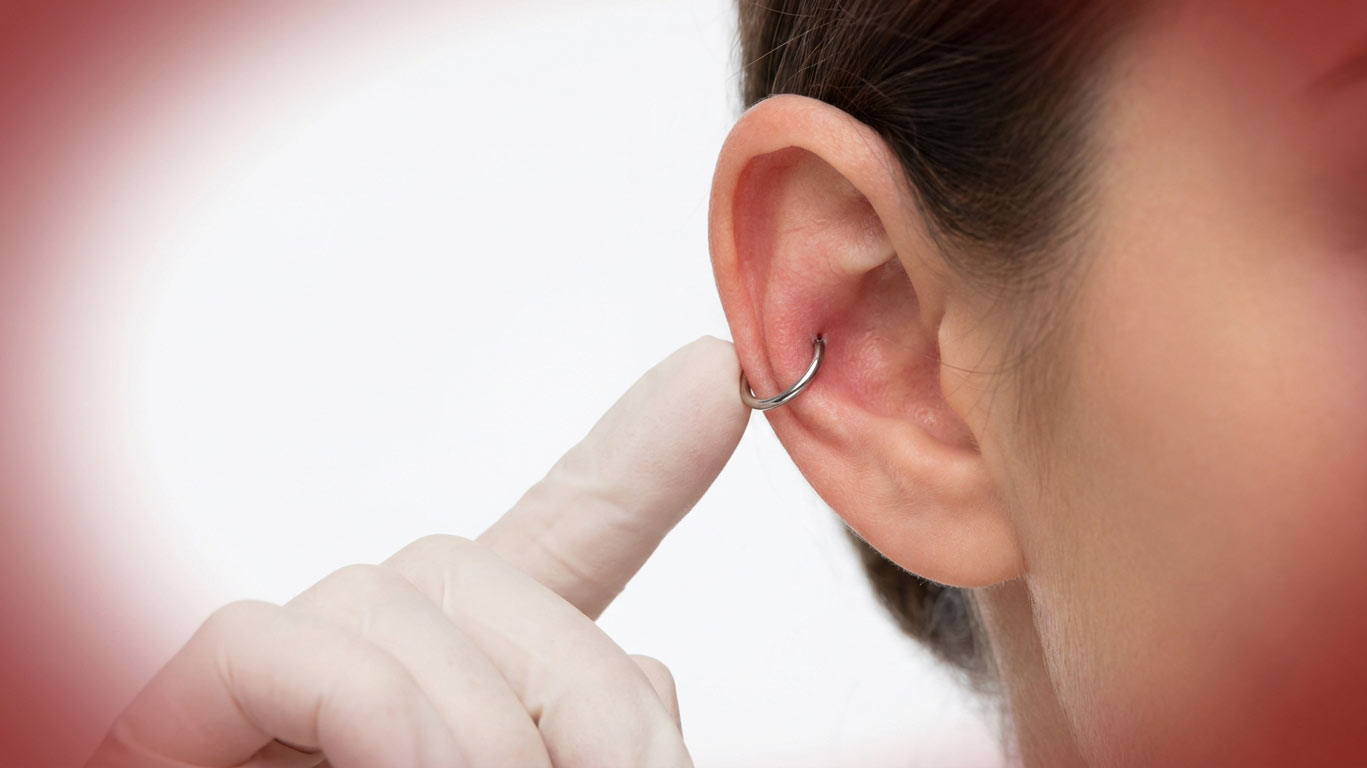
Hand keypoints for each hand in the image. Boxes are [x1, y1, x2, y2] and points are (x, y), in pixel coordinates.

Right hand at [87, 336, 748, 767]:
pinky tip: (408, 766)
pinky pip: (268, 644)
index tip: (717, 382)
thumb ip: (589, 751)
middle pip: (483, 573)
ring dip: (487, 715)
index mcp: (466, 704)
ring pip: (397, 594)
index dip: (633, 468)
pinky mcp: (168, 724)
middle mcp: (366, 677)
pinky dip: (368, 706)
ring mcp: (268, 696)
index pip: (552, 558)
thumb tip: (662, 678)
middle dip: (584, 675)